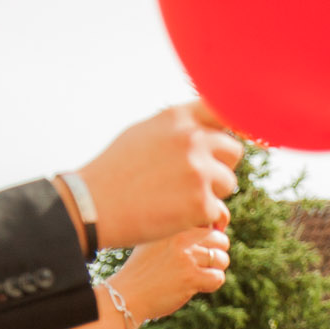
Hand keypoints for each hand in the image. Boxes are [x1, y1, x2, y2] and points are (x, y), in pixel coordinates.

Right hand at [75, 102, 242, 246]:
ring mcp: (199, 172)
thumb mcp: (145, 132)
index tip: (226, 142)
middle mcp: (192, 140)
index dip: (229, 129)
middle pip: (233, 151)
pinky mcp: (201, 204)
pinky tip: (176, 215)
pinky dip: (201, 217)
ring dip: (212, 193)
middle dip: (220, 166)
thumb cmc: (116, 170)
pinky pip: (217, 211)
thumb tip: (206, 127)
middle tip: (196, 180)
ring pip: (228, 183)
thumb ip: (178, 127)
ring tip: (180, 198)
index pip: (223, 111)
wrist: (95, 204)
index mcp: (178, 118)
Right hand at [112, 226, 229, 325]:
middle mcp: (180, 236)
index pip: (208, 218)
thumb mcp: (155, 238)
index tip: (207, 244)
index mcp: (173, 223)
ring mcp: (186, 257)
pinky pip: (218, 278)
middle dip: (217, 253)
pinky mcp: (190, 278)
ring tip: (199, 275)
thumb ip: (180, 231)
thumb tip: (214, 228)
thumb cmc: (144, 268)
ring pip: (222, 259)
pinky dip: (212, 284)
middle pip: (220, 239)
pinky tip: (197, 285)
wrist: (128, 293)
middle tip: (203, 264)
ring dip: (215, 270)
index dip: (214, 232)